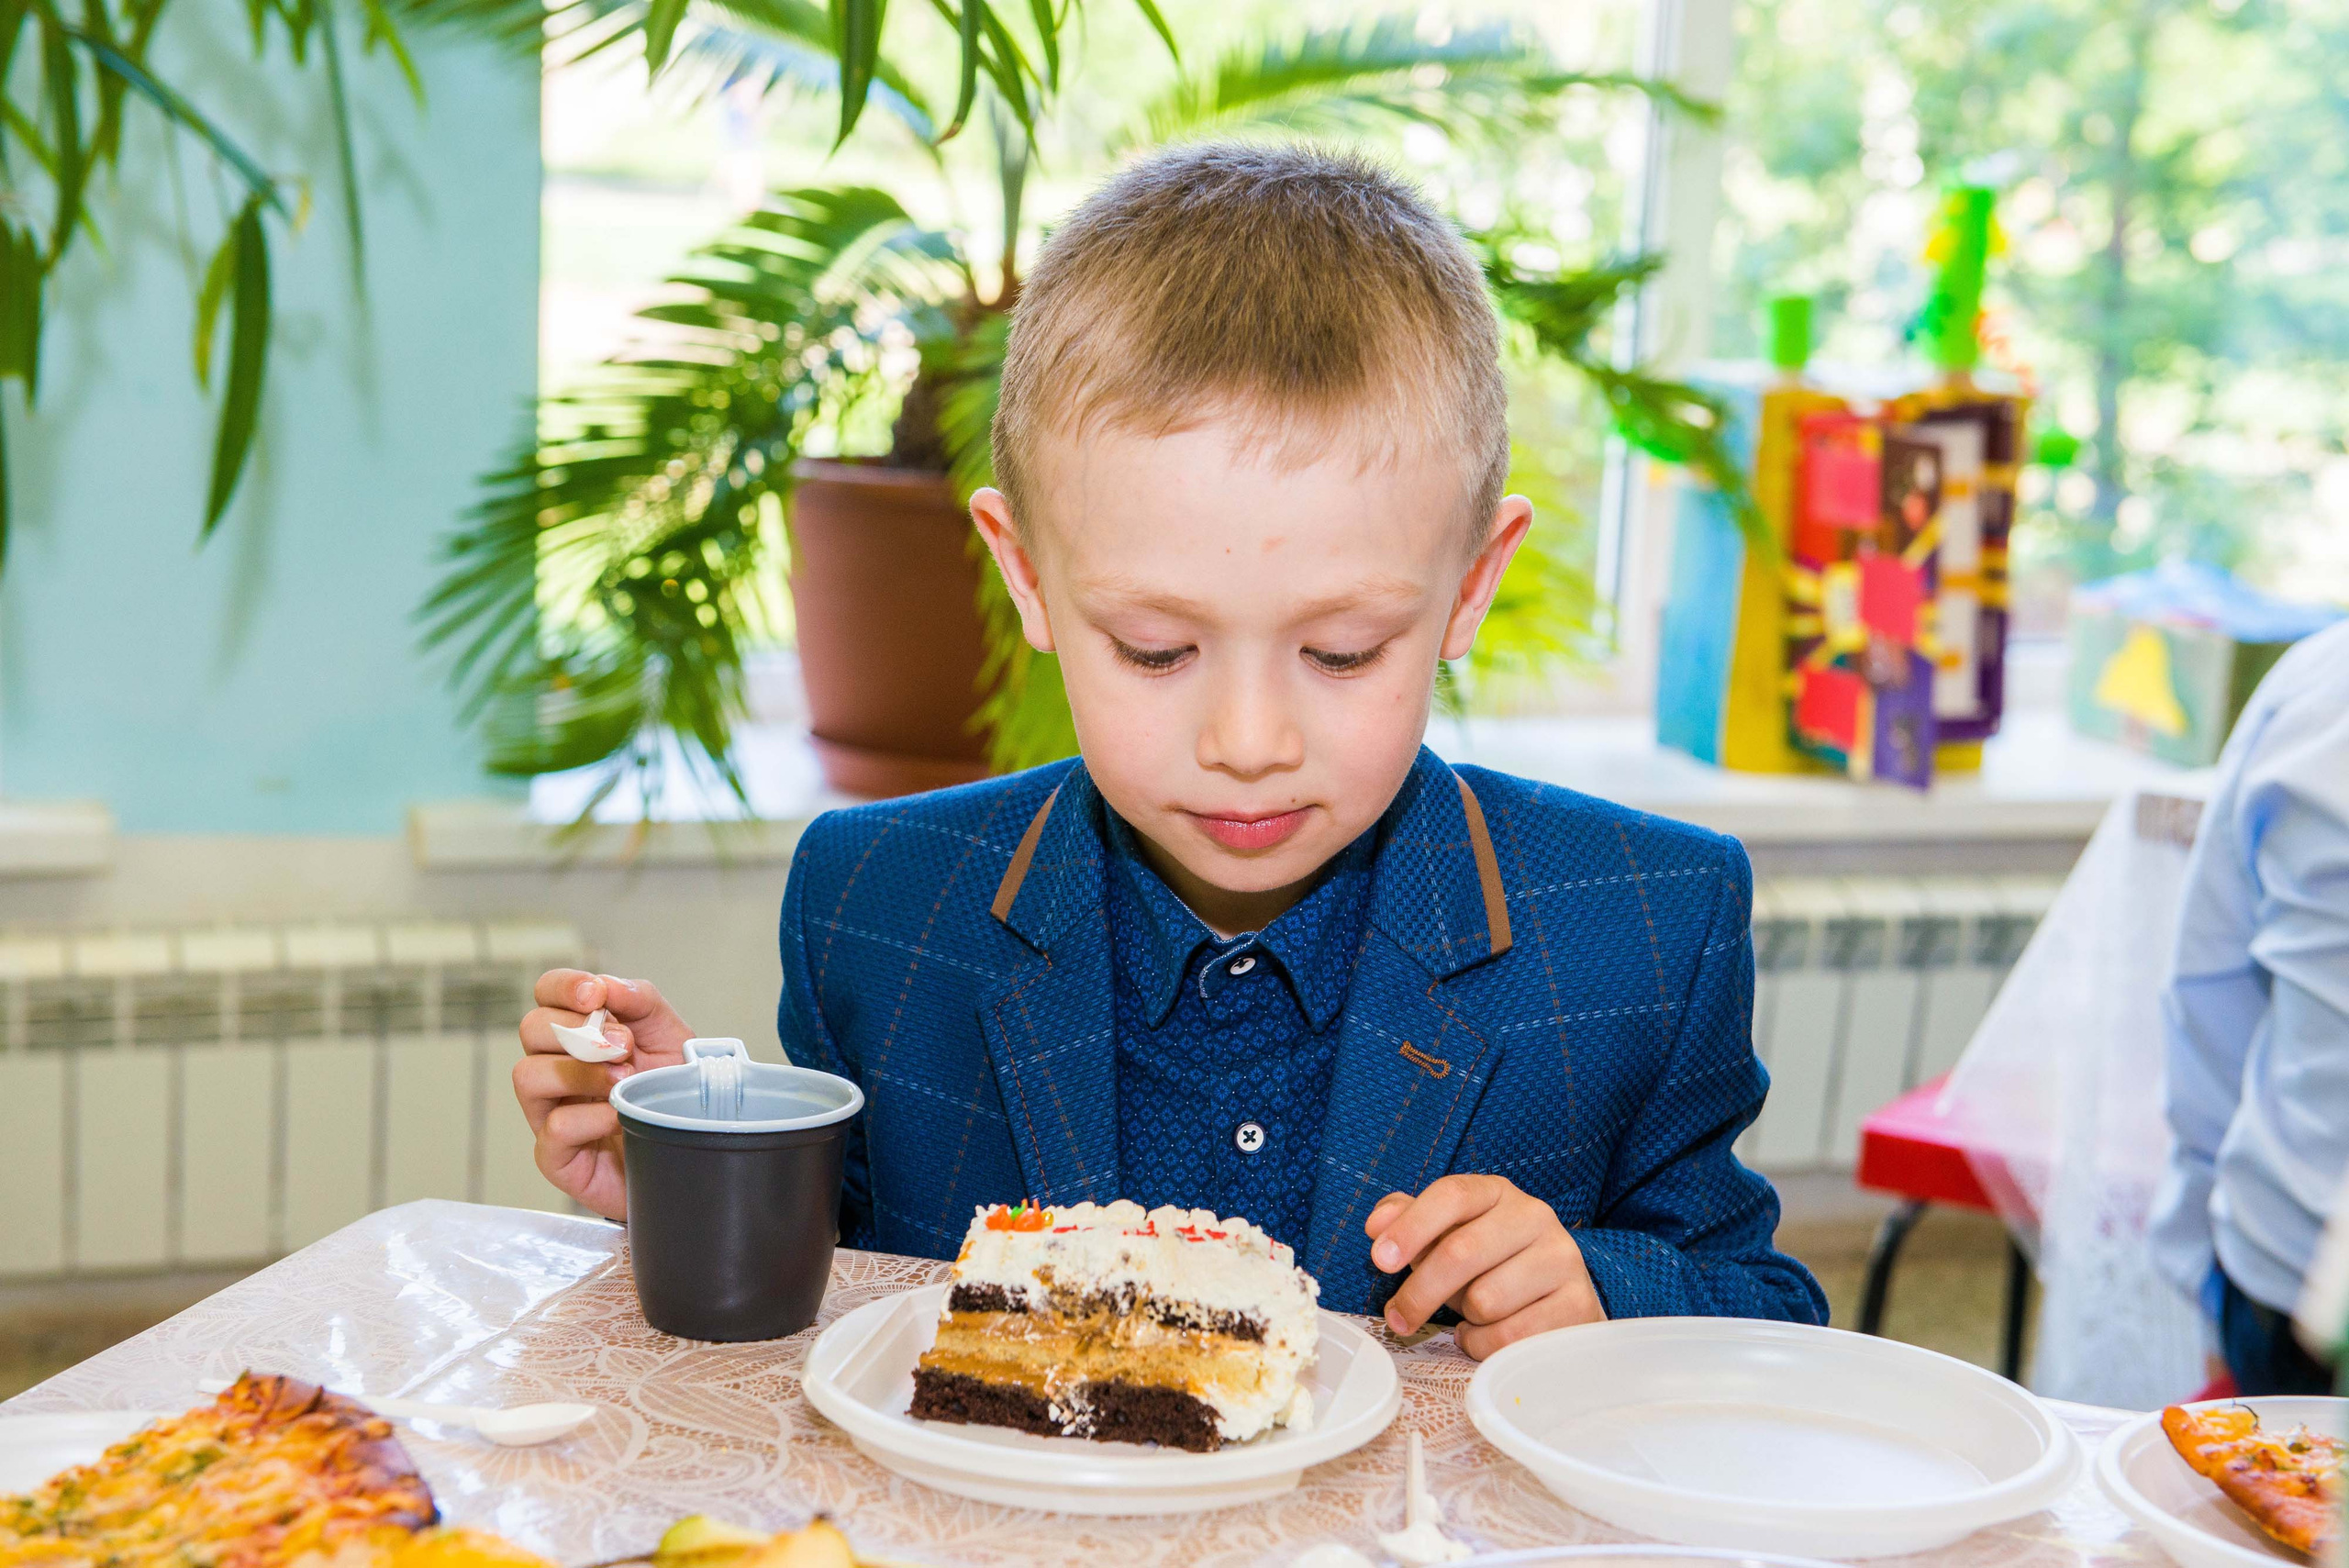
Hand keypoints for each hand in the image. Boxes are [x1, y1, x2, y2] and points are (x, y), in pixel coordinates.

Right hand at [514, 970, 694, 1219]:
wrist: (687, 1149)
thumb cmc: (670, 1093)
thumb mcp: (668, 1036)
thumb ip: (640, 1002)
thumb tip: (606, 986)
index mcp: (578, 1032)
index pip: (547, 993)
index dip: (563, 987)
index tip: (595, 996)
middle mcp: (555, 1067)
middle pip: (531, 1029)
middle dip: (578, 1030)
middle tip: (625, 1046)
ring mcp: (549, 1112)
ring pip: (528, 1076)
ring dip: (579, 1071)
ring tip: (623, 1079)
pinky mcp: (556, 1156)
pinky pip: (553, 1129)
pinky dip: (589, 1117)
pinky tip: (619, 1115)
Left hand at [1364, 1174, 1605, 1357]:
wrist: (1559, 1293)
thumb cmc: (1490, 1261)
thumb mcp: (1447, 1234)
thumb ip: (1408, 1222)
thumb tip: (1377, 1223)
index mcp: (1496, 1192)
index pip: (1452, 1195)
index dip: (1411, 1227)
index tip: (1379, 1259)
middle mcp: (1534, 1216)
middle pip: (1461, 1252)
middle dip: (1419, 1292)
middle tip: (1397, 1318)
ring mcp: (1562, 1258)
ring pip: (1485, 1300)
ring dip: (1464, 1318)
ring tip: (1472, 1312)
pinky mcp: (1577, 1304)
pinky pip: (1508, 1336)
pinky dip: (1484, 1343)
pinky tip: (1488, 1332)